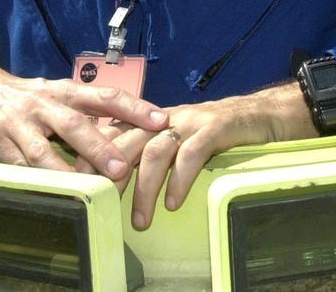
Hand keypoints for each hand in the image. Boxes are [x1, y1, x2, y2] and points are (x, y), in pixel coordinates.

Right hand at [0, 49, 167, 180]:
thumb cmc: (22, 97)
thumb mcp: (55, 95)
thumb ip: (85, 111)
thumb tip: (130, 128)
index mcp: (63, 91)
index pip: (104, 96)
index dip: (133, 108)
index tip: (161, 120)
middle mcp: (42, 103)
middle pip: (75, 123)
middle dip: (100, 145)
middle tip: (123, 166)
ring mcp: (16, 123)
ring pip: (43, 149)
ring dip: (67, 169)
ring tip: (88, 187)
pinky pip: (15, 165)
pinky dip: (32, 180)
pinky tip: (48, 193)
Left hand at [74, 82, 316, 229]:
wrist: (259, 115)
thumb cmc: (214, 135)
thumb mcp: (175, 142)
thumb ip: (148, 153)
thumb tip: (116, 178)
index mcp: (150, 121)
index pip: (112, 134)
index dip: (91, 157)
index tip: (76, 184)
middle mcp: (165, 118)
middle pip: (126, 141)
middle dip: (109, 174)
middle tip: (97, 203)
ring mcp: (190, 121)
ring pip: (156, 151)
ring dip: (145, 188)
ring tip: (140, 221)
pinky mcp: (215, 128)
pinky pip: (192, 154)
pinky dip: (180, 180)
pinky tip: (174, 203)